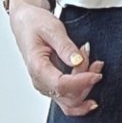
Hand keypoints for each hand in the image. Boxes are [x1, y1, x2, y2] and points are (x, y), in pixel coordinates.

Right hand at [8, 0, 103, 114]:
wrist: (26, 23)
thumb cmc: (35, 24)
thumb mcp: (52, 29)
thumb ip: (65, 46)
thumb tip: (77, 61)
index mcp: (37, 67)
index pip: (61, 85)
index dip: (81, 82)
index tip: (96, 74)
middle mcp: (40, 81)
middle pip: (69, 96)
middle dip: (87, 81)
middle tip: (93, 58)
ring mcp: (47, 86)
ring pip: (72, 100)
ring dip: (88, 86)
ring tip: (95, 64)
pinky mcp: (53, 86)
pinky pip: (71, 98)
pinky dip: (84, 89)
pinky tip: (92, 77)